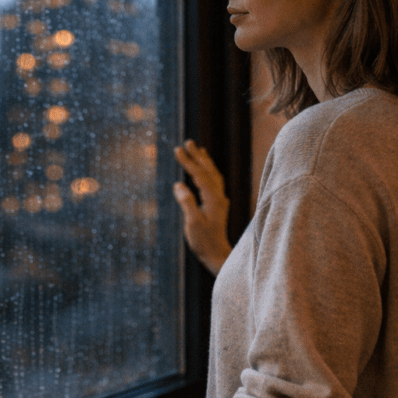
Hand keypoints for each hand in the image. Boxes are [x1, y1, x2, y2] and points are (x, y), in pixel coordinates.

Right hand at [173, 140, 231, 274]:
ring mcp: (220, 201)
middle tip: (188, 142)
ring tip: (199, 150)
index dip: (188, 162)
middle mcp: (219, 197)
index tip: (177, 149)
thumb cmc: (204, 241)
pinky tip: (204, 171)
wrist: (217, 255)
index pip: (200, 175)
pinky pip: (214, 183)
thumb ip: (187, 203)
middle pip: (209, 171)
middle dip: (198, 156)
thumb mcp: (192, 223)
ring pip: (214, 176)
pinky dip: (209, 172)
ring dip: (205, 162)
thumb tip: (178, 185)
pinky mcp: (218, 206)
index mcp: (213, 199)